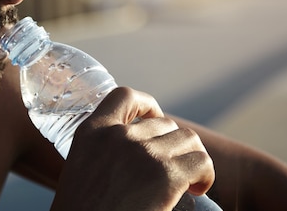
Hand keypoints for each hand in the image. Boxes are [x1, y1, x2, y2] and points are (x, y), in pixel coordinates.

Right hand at [50, 87, 214, 210]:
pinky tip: (197, 189)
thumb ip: (101, 152)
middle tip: (172, 169)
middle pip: (165, 123)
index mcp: (91, 131)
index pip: (125, 96)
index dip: (146, 104)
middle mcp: (118, 136)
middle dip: (173, 144)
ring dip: (191, 157)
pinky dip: (205, 174)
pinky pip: (201, 161)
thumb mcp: (81, 169)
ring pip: (187, 139)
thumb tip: (128, 158)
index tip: (154, 118)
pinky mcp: (167, 175)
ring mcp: (143, 153)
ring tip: (189, 179)